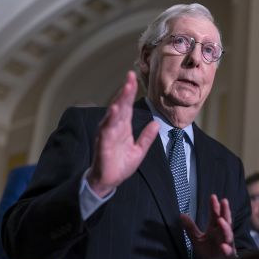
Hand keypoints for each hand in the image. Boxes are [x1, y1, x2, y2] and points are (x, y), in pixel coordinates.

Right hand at [87, 71, 158, 196]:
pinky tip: (114, 110)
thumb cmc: (120, 166)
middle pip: (120, 105)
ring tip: (125, 88)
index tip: (133, 78)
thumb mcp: (139, 151)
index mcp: (123, 127)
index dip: (130, 92)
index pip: (127, 106)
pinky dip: (110, 120)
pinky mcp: (103, 144)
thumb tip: (156, 123)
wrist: (108, 182)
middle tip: (130, 76)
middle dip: (125, 90)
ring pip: (113, 114)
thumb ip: (147, 137)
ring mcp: (108, 134)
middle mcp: (114, 127)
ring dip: (119, 101)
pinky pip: (106, 130)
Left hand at [180, 194, 236, 258]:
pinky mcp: (227, 256)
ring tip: (221, 220)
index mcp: (215, 230)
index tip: (213, 197)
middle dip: (225, 212)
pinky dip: (226, 249)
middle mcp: (222, 235)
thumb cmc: (208, 253)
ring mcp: (226, 245)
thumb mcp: (197, 239)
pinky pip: (228, 252)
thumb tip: (181, 215)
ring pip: (228, 235)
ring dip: (225, 228)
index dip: (215, 206)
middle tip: (224, 202)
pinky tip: (223, 246)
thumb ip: (191, 227)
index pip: (216, 215)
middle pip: (225, 221)